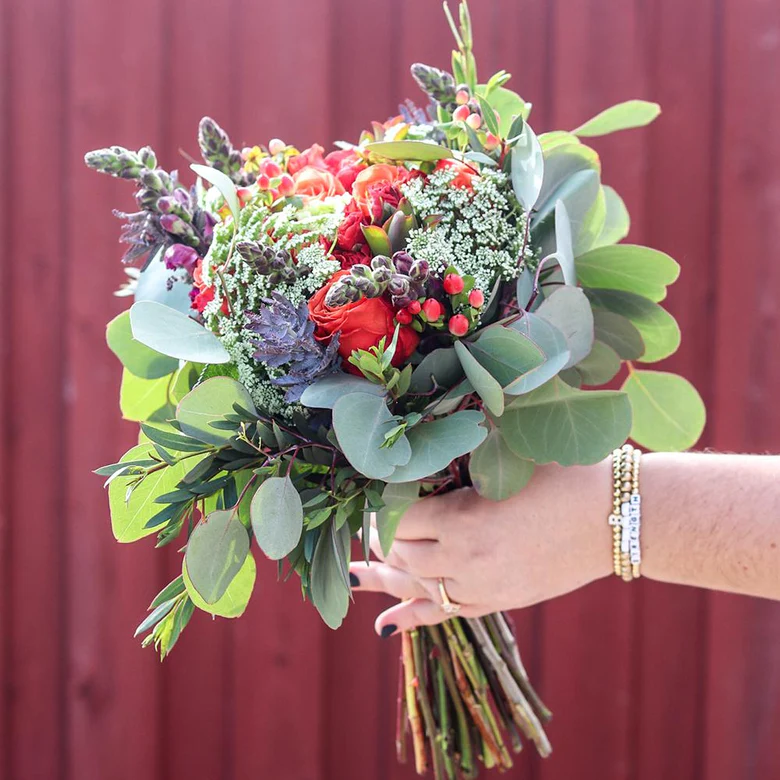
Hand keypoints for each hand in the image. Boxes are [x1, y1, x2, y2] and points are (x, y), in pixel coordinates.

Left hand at [350, 459, 613, 636]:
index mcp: (463, 520)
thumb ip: (465, 446)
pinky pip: (444, 615)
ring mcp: (481, 588)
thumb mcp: (511, 454)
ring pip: (417, 588)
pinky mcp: (498, 602)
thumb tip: (426, 425)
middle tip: (370, 524)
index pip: (399, 519)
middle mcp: (464, 561)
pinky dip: (411, 618)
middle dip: (381, 539)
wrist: (617, 519)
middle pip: (403, 555)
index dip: (381, 508)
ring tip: (356, 575)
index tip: (373, 496)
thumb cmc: (567, 475)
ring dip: (385, 578)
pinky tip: (384, 626)